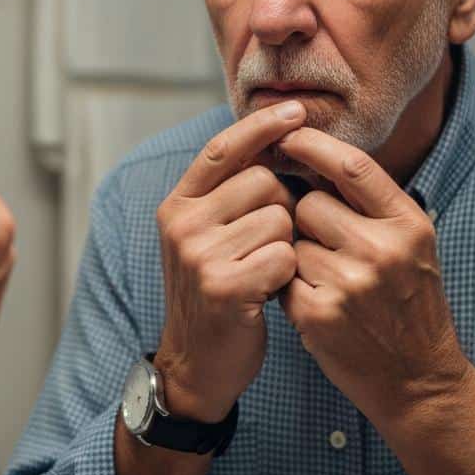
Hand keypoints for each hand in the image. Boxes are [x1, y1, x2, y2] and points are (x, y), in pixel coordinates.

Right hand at [154, 101, 306, 421]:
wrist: (196, 363)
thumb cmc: (214, 292)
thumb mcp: (204, 237)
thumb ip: (228, 193)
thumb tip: (274, 138)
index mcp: (177, 205)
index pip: (222, 148)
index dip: (261, 126)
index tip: (297, 111)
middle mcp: (181, 224)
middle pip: (264, 181)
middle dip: (283, 206)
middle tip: (268, 243)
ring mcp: (199, 254)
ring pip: (280, 217)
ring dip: (287, 243)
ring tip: (264, 270)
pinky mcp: (224, 286)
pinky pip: (284, 255)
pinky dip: (288, 272)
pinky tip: (269, 291)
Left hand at [278, 127, 471, 428]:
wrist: (419, 380)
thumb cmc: (409, 304)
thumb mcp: (411, 244)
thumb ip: (370, 203)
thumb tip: (312, 154)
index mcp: (408, 224)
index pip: (351, 165)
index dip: (312, 144)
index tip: (287, 135)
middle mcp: (382, 249)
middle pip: (308, 203)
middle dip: (304, 217)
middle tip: (326, 245)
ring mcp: (349, 284)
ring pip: (291, 241)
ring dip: (297, 254)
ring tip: (327, 279)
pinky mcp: (318, 314)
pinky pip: (282, 277)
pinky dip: (290, 286)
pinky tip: (316, 303)